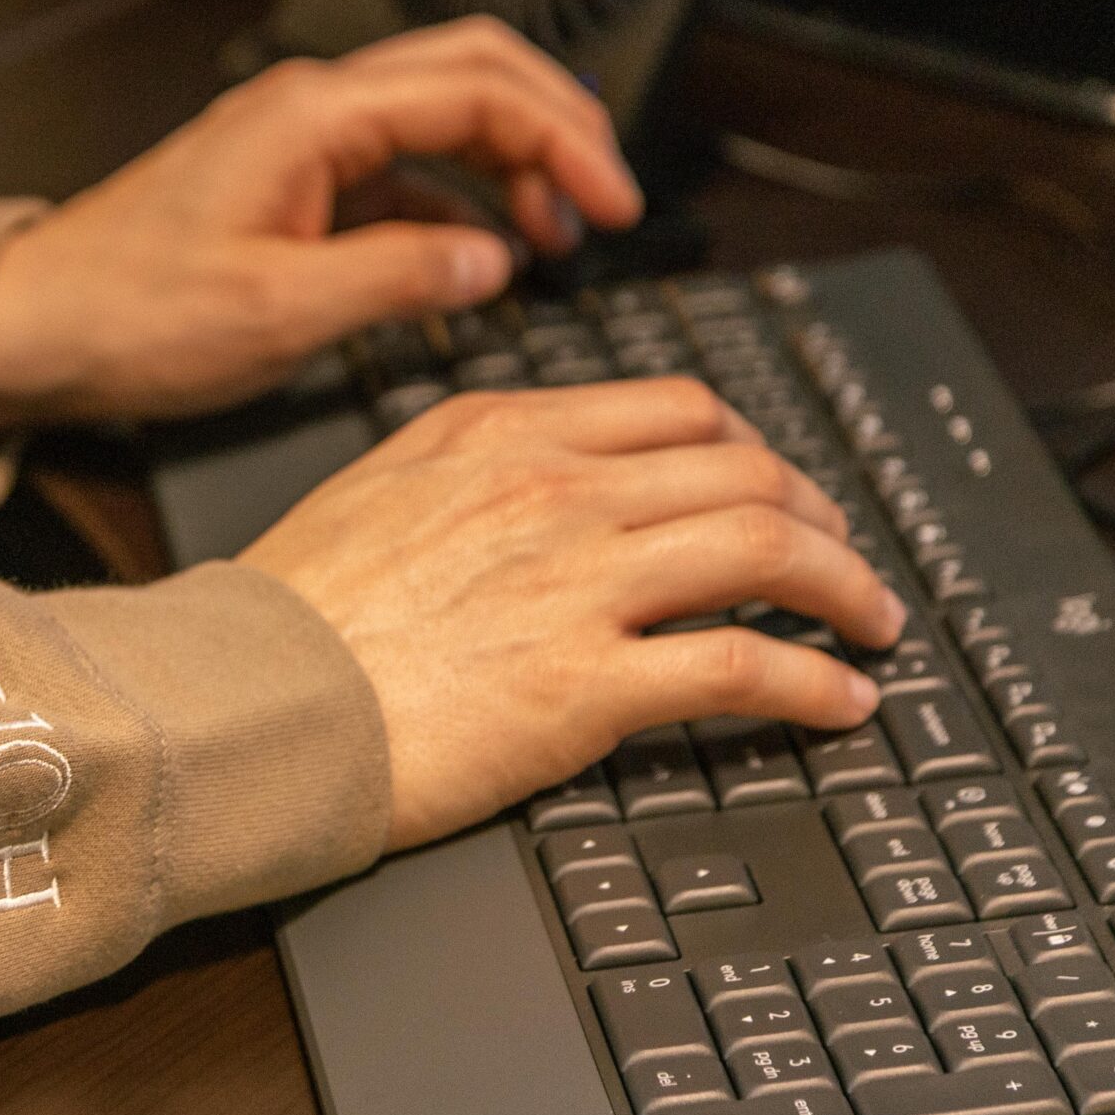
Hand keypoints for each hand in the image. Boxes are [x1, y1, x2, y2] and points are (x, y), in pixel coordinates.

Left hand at [0, 18, 641, 431]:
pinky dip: (452, 205)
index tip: (613, 206)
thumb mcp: (279, 313)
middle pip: (471, 76)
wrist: (33, 329)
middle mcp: (309, 111)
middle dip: (553, 130)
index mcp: (312, 118)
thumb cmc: (124, 315)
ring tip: (554, 239)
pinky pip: (398, 172)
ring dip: (508, 168)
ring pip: (439, 120)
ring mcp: (299, 145)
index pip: (479, 90)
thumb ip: (398, 280)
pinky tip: (476, 259)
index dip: (564, 142)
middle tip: (608, 202)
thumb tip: (493, 262)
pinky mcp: (289, 186)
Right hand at [238, 379, 905, 851]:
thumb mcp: (372, 494)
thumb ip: (462, 470)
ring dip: (846, 587)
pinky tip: (843, 705)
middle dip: (822, 514)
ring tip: (874, 625)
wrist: (240, 701)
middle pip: (747, 468)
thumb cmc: (284, 620)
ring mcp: (579, 582)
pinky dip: (818, 684)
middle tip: (844, 560)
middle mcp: (554, 490)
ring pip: (769, 547)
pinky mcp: (589, 683)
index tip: (773, 483)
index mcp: (501, 434)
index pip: (676, 410)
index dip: (752, 445)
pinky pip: (746, 665)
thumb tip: (521, 477)